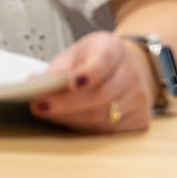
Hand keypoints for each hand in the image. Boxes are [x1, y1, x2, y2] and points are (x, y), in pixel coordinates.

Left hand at [32, 32, 157, 133]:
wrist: (130, 66)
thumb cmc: (96, 59)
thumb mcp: (76, 52)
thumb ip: (59, 68)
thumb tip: (36, 85)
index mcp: (113, 49)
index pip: (102, 62)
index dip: (88, 73)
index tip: (71, 83)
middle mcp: (131, 73)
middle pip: (100, 95)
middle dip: (66, 104)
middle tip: (40, 107)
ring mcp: (139, 97)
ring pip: (103, 115)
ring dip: (71, 118)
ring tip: (49, 114)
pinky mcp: (141, 118)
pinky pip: (109, 129)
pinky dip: (85, 127)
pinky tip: (70, 119)